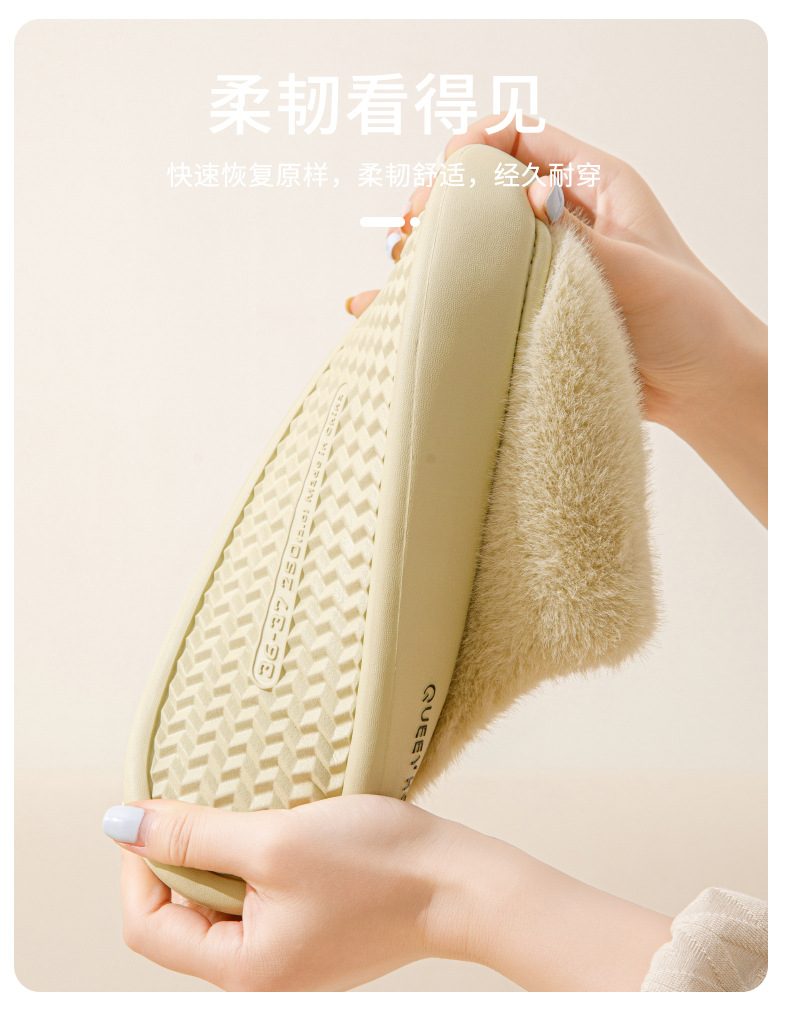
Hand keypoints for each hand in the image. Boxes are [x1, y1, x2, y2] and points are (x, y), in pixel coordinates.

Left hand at [107, 794, 671, 990]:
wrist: (460, 884)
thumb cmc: (380, 867)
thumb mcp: (275, 841)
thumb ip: (194, 834)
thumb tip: (122, 825)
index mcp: (243, 971)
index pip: (148, 923)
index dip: (138, 864)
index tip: (150, 812)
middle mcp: (260, 978)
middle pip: (182, 915)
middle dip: (182, 857)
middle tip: (202, 804)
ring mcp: (289, 960)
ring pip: (222, 905)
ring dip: (221, 856)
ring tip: (245, 814)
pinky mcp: (313, 937)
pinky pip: (259, 902)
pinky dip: (255, 864)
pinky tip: (279, 830)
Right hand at [349, 116, 766, 524]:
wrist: (701, 387)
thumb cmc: (688, 318)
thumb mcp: (636, 268)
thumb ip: (578, 233)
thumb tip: (530, 195)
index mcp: (595, 186)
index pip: (523, 138)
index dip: (480, 144)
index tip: (449, 169)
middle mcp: (563, 220)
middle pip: (487, 191)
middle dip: (445, 202)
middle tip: (415, 228)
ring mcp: (545, 266)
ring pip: (476, 244)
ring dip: (435, 251)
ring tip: (400, 267)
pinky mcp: (533, 309)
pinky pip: (480, 292)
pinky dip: (441, 297)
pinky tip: (396, 307)